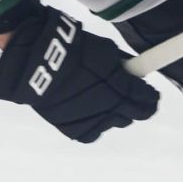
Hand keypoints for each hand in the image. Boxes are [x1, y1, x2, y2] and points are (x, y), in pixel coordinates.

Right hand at [0, 4, 158, 142]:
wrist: (32, 60)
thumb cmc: (69, 48)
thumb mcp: (102, 48)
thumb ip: (121, 64)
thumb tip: (134, 72)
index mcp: (117, 84)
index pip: (144, 99)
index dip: (150, 98)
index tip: (150, 95)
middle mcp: (106, 105)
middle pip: (131, 114)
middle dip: (133, 105)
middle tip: (127, 96)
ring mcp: (87, 118)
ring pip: (112, 123)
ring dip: (113, 114)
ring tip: (103, 101)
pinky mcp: (69, 127)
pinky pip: (91, 132)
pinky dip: (94, 124)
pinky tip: (90, 113)